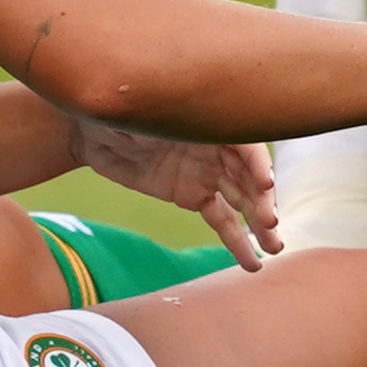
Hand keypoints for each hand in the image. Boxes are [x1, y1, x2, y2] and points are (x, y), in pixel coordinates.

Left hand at [69, 120, 281, 269]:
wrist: (91, 128)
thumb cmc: (120, 104)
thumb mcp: (144, 106)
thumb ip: (167, 113)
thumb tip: (179, 103)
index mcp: (212, 119)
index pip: (245, 141)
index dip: (258, 162)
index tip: (265, 182)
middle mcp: (217, 146)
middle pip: (249, 174)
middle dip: (262, 198)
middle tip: (269, 222)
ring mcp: (207, 173)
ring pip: (242, 200)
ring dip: (260, 224)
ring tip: (275, 247)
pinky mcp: (192, 195)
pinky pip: (221, 220)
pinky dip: (236, 241)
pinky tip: (252, 262)